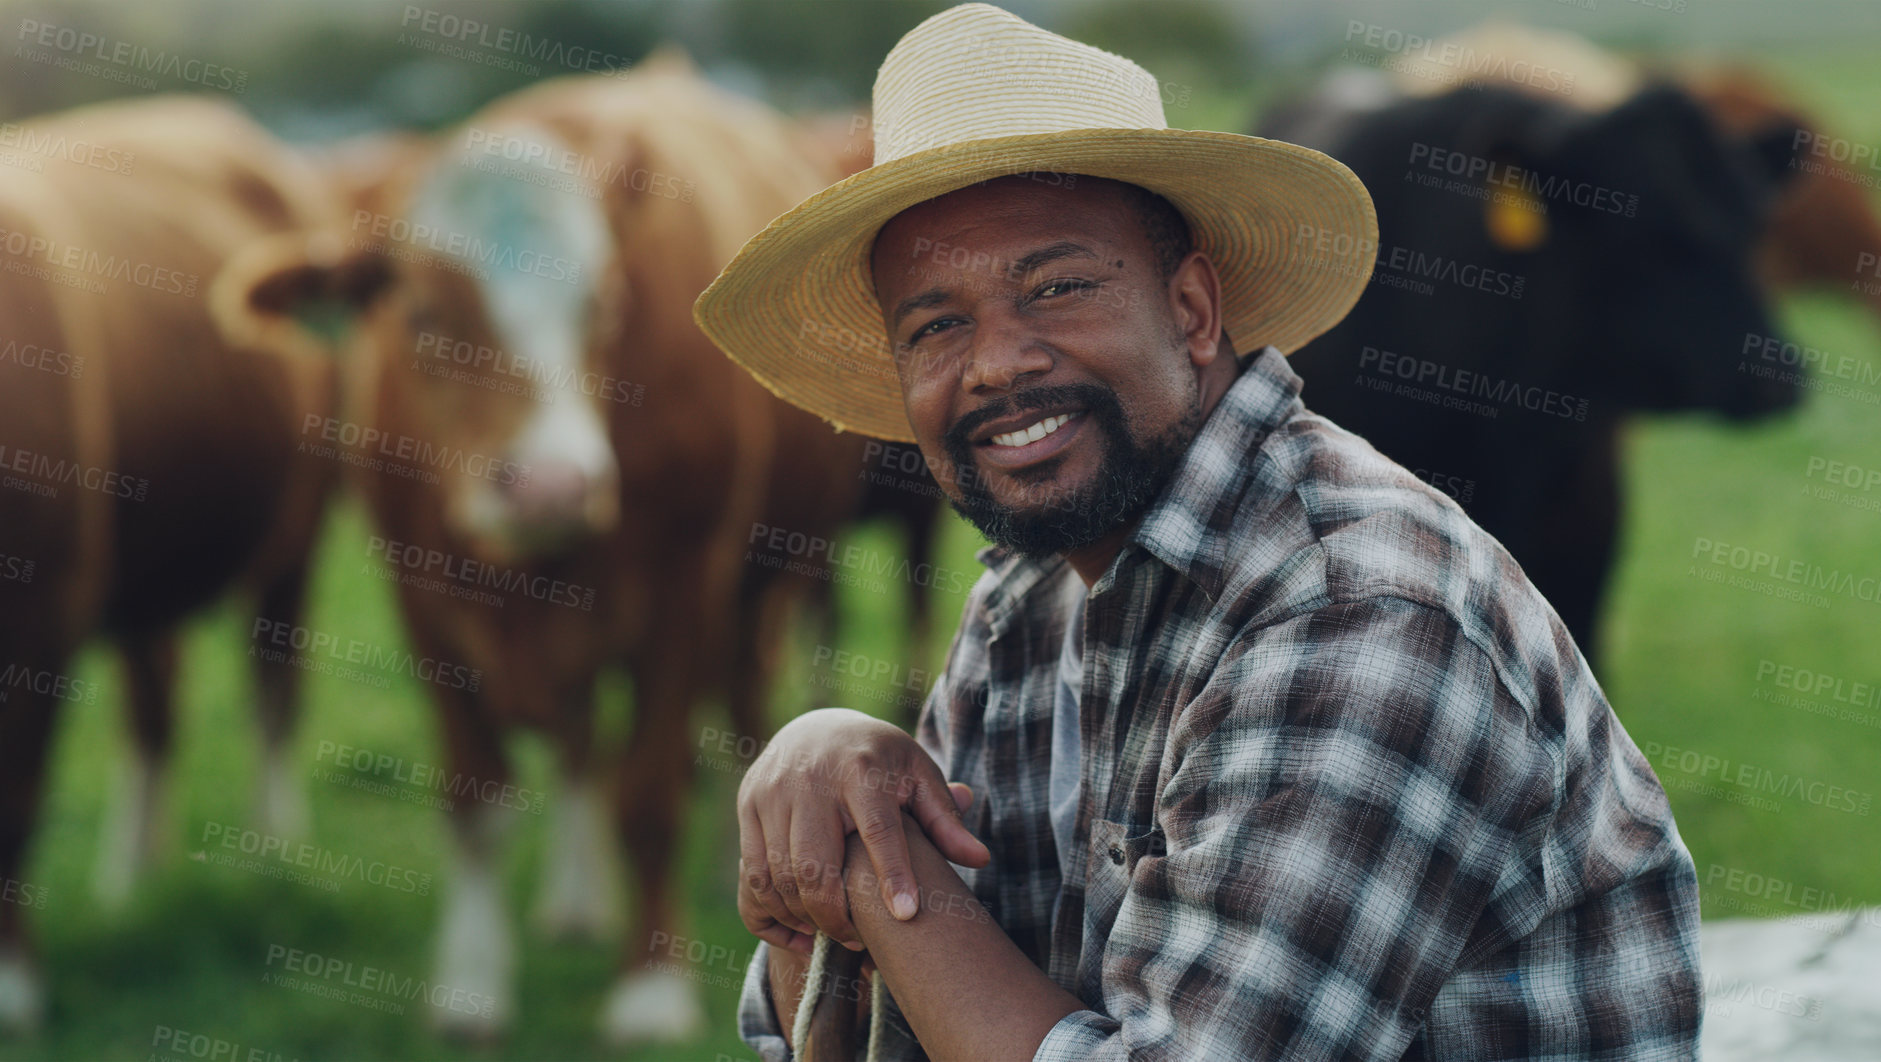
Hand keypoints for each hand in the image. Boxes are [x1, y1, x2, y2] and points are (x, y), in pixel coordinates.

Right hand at [737, 708, 989, 953]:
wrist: (816, 726)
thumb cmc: (879, 760)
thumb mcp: (917, 776)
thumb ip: (944, 819)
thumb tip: (980, 859)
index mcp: (861, 769)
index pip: (877, 828)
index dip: (892, 875)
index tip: (906, 914)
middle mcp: (810, 779)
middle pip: (815, 866)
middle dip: (835, 916)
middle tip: (861, 939)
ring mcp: (770, 793)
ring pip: (778, 878)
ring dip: (804, 918)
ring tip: (834, 932)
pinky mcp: (745, 807)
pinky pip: (751, 878)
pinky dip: (772, 913)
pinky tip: (798, 927)